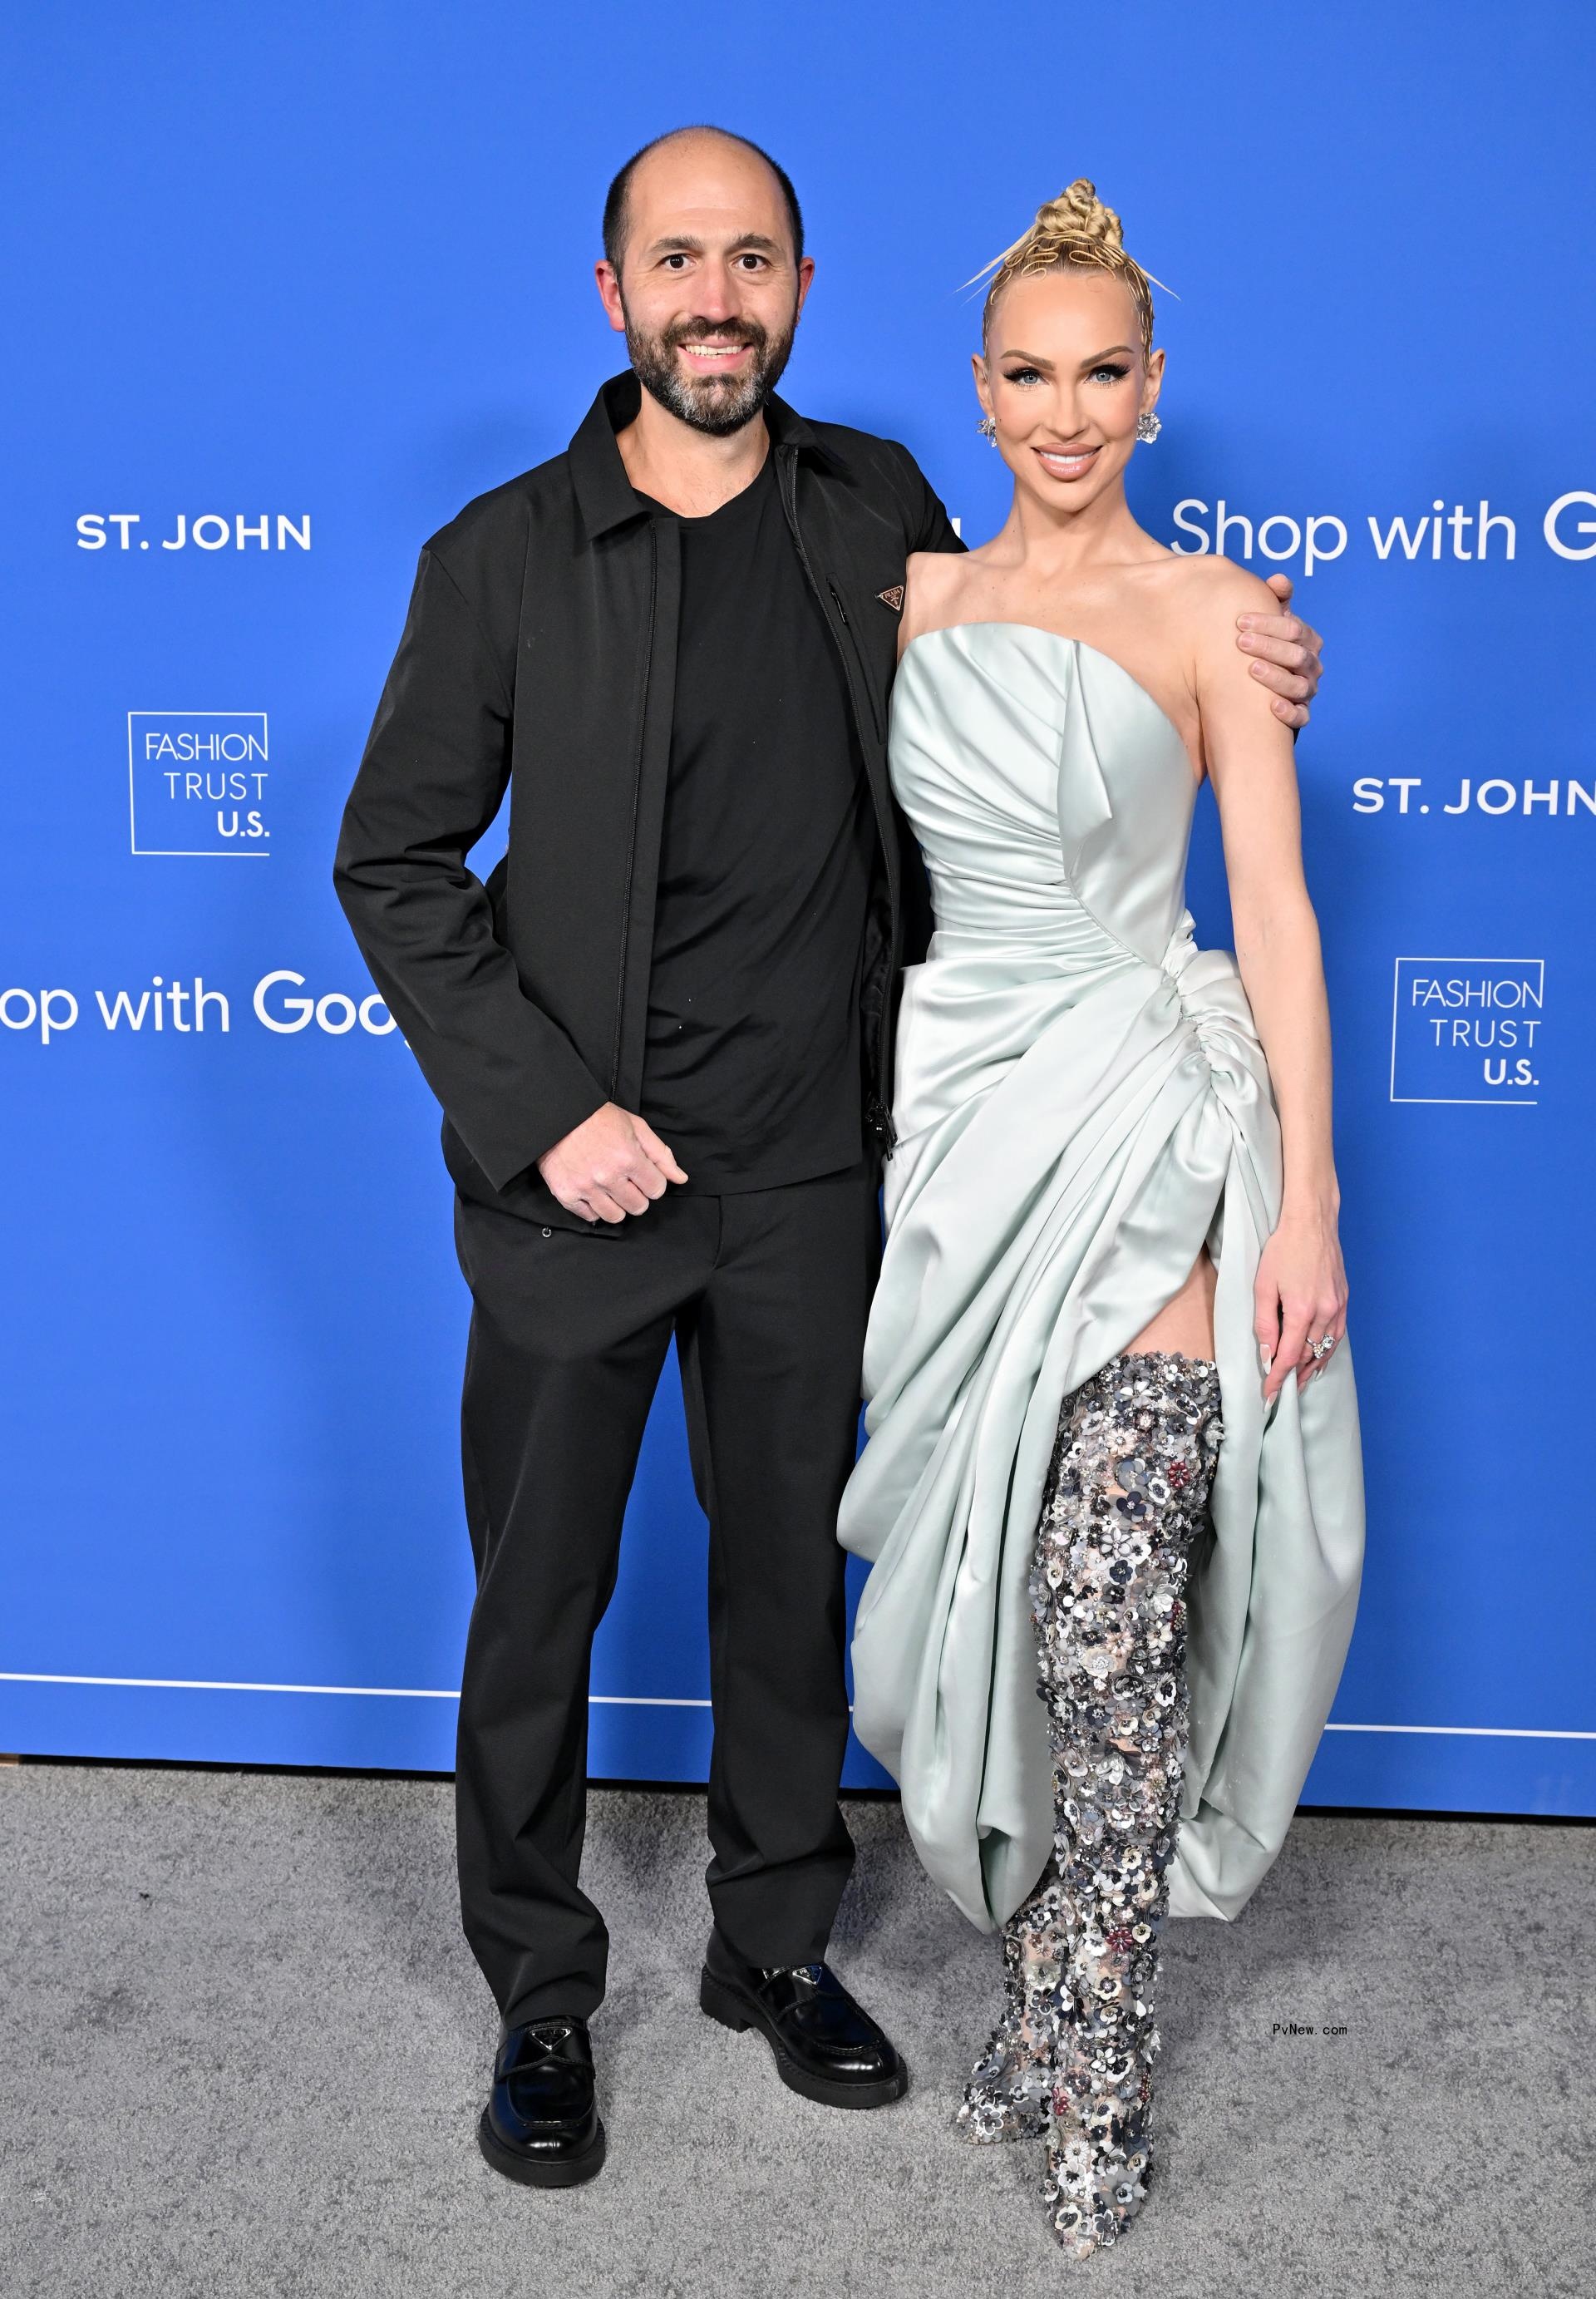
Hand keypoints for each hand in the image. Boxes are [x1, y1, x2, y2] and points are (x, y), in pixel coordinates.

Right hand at [537, 1102, 686, 1222]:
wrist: (557, 1115)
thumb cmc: (599, 1118)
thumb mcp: (636, 1127)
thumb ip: (661, 1155)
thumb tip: (680, 1178)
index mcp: (628, 1159)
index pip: (656, 1190)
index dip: (653, 1181)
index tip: (643, 1174)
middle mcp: (607, 1177)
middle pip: (638, 1207)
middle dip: (637, 1194)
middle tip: (627, 1180)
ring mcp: (585, 1188)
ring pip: (615, 1217)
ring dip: (618, 1205)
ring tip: (611, 1188)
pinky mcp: (566, 1194)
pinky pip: (590, 1217)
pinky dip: (594, 1208)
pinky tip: (594, 1191)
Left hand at [1235, 572, 1322, 729]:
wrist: (1263, 685)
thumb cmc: (1267, 645)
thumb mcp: (1271, 622)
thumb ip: (1276, 599)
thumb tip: (1278, 580)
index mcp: (1307, 640)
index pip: (1295, 629)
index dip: (1269, 623)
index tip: (1240, 621)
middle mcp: (1311, 665)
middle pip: (1297, 655)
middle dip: (1269, 646)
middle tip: (1241, 641)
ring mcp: (1307, 690)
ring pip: (1298, 685)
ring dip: (1276, 676)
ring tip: (1252, 668)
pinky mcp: (1301, 713)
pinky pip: (1301, 716)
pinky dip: (1289, 713)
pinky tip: (1273, 707)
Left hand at [1253, 1206, 1347, 1403]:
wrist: (1312, 1222)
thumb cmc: (1283, 1249)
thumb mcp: (1263, 1285)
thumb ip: (1264, 1323)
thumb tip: (1267, 1353)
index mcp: (1302, 1310)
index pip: (1290, 1356)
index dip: (1278, 1377)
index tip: (1270, 1394)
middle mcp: (1325, 1312)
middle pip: (1310, 1355)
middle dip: (1295, 1376)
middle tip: (1282, 1390)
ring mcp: (1338, 1305)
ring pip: (1327, 1347)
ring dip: (1313, 1366)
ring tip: (1300, 1380)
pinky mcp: (1344, 1299)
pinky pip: (1337, 1333)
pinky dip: (1328, 1349)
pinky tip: (1320, 1356)